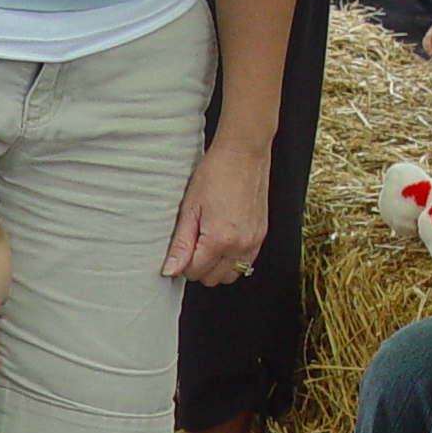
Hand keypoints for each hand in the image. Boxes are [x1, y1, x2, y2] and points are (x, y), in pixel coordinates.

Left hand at [162, 135, 268, 286]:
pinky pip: (247, 262)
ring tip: (209, 242)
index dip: (183, 263)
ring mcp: (253, 241)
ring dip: (217, 266)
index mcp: (219, 240)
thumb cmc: (215, 173)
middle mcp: (240, 245)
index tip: (182, 246)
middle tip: (194, 243)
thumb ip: (180, 244)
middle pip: (213, 278)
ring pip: (231, 275)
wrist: (243, 154)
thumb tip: (170, 269)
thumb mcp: (189, 208)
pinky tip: (224, 241)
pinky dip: (233, 259)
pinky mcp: (261, 235)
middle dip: (199, 267)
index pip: (195, 272)